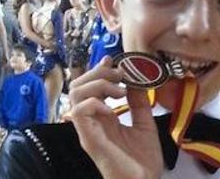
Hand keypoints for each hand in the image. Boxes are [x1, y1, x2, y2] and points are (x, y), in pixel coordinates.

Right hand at [67, 56, 163, 178]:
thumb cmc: (143, 160)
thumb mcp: (144, 123)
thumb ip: (138, 103)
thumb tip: (136, 80)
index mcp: (102, 117)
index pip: (89, 87)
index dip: (97, 69)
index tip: (113, 60)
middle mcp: (91, 122)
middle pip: (77, 86)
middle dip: (97, 72)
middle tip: (119, 74)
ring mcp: (88, 130)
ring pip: (75, 95)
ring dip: (97, 84)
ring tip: (119, 90)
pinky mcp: (89, 140)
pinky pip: (79, 113)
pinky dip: (94, 102)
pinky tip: (112, 106)